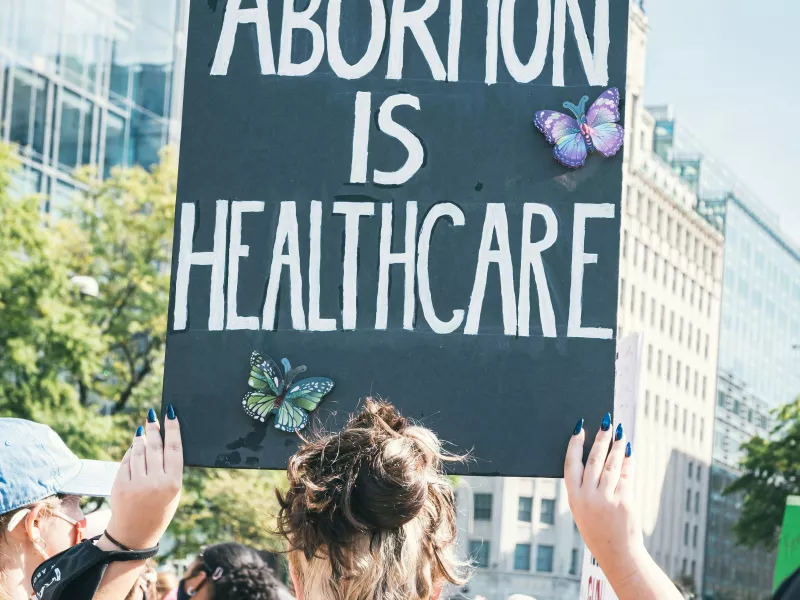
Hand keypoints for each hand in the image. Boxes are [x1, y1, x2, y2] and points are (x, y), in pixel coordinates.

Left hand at [105, 406, 182, 549]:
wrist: (134, 534)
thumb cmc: (159, 510)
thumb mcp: (173, 492)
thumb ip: (170, 469)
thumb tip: (163, 440)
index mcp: (173, 483)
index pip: (174, 448)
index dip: (173, 428)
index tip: (171, 413)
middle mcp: (156, 482)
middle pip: (156, 446)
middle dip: (154, 428)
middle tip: (153, 415)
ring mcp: (137, 484)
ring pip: (140, 451)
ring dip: (141, 437)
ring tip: (144, 429)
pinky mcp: (121, 485)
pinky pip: (127, 461)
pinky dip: (131, 452)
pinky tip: (135, 446)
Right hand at [564, 415, 643, 583]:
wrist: (617, 553)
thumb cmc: (598, 530)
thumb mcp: (581, 509)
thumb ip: (586, 486)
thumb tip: (597, 456)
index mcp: (574, 497)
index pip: (571, 464)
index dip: (574, 444)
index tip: (579, 428)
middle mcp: (588, 497)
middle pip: (594, 460)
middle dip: (600, 439)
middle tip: (605, 423)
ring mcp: (607, 499)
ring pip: (611, 465)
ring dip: (616, 446)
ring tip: (619, 432)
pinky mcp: (624, 502)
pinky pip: (626, 476)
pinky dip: (628, 462)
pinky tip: (629, 451)